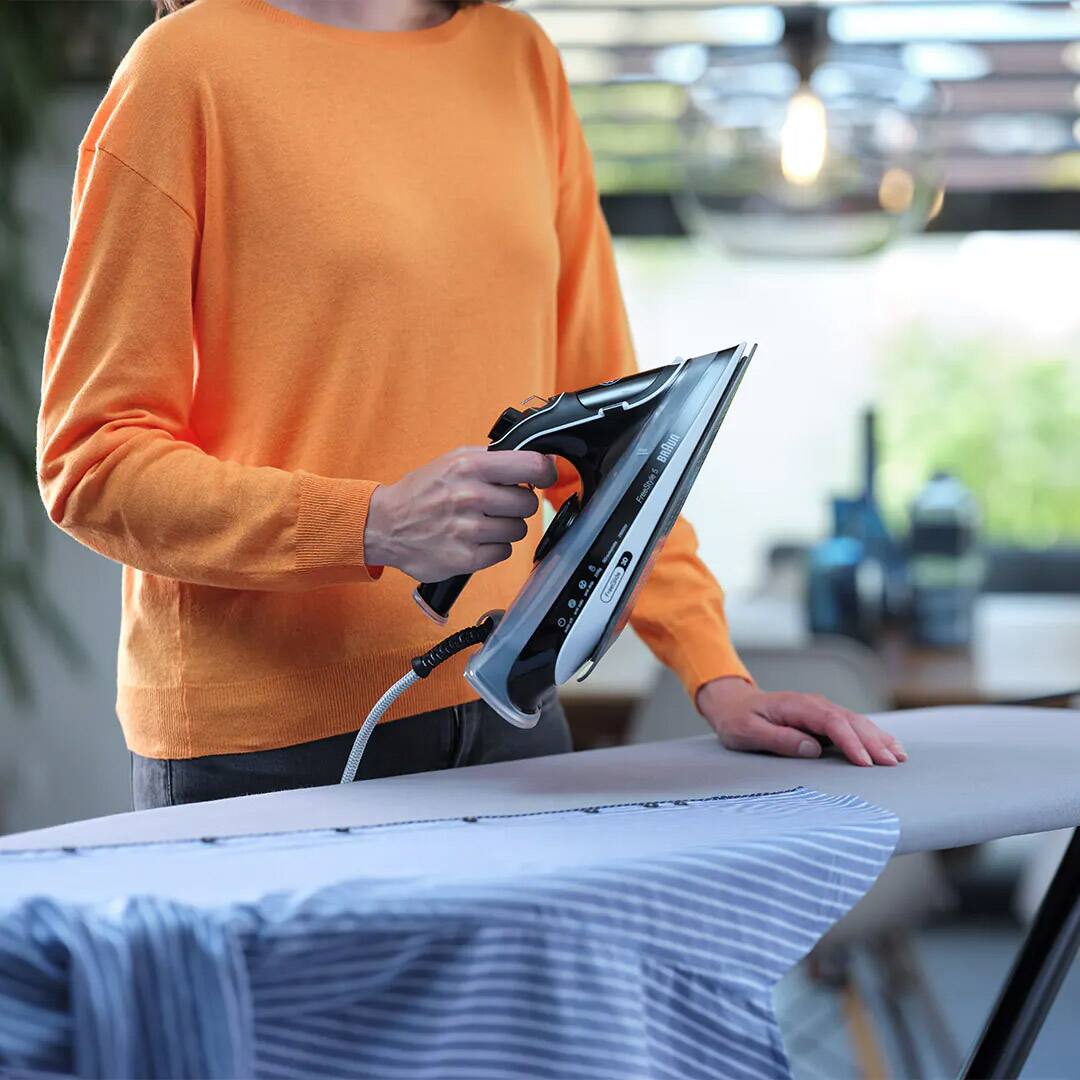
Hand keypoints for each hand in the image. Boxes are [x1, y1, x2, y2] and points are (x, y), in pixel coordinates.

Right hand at [364, 447, 557, 581]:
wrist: (385, 525)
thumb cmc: (422, 492)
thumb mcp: (453, 460)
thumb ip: (492, 459)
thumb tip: (535, 461)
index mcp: (470, 467)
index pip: (532, 466)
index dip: (545, 471)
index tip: (544, 476)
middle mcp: (471, 496)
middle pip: (528, 503)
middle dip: (517, 503)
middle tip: (498, 504)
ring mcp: (469, 529)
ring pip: (518, 529)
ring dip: (505, 527)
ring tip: (481, 522)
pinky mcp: (467, 558)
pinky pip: (504, 551)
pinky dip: (493, 547)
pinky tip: (474, 539)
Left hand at [696, 676, 906, 766]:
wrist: (732, 704)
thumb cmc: (738, 720)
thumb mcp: (748, 732)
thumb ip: (779, 739)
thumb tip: (812, 748)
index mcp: (796, 706)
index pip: (830, 722)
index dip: (850, 741)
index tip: (865, 762)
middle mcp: (813, 704)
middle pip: (850, 720)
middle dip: (873, 741)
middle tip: (892, 763)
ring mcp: (819, 709)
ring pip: (856, 721)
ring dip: (878, 738)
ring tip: (899, 756)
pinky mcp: (823, 718)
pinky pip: (852, 725)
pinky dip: (871, 735)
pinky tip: (888, 745)